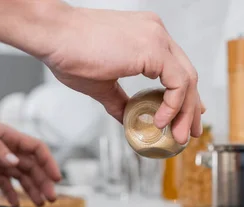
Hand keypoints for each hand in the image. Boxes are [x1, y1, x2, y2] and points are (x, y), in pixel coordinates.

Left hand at [0, 105, 61, 206]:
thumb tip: (13, 162)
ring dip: (32, 190)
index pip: (36, 149)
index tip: (56, 178)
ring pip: (21, 178)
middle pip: (33, 167)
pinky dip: (10, 195)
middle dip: (43, 183)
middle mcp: (6, 150)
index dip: (49, 163)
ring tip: (39, 204)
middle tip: (50, 198)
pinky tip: (15, 204)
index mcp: (8, 136)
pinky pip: (3, 185)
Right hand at [36, 6, 204, 144]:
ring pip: (187, 80)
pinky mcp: (153, 48)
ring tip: (177, 135)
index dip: (185, 95)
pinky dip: (173, 105)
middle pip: (187, 75)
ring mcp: (157, 38)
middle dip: (190, 108)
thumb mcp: (102, 83)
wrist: (53, 35)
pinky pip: (177, 83)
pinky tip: (161, 121)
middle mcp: (156, 33)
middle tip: (188, 132)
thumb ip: (119, 101)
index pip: (177, 68)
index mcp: (147, 36)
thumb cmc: (69, 52)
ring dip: (185, 112)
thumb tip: (127, 118)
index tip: (186, 115)